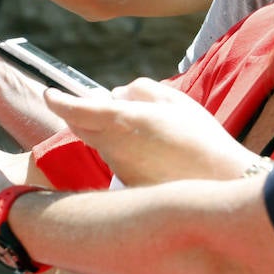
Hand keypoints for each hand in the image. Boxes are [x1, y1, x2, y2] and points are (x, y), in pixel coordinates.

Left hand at [43, 80, 254, 184]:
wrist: (222, 182)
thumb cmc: (200, 137)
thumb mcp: (173, 100)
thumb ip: (138, 90)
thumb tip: (117, 94)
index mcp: (119, 120)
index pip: (72, 109)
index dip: (57, 99)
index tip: (51, 93)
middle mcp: (111, 145)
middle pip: (79, 126)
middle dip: (79, 112)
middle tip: (96, 101)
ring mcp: (117, 167)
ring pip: (99, 141)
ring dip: (106, 130)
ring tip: (143, 128)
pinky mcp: (127, 184)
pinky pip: (116, 159)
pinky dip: (122, 149)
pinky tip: (152, 150)